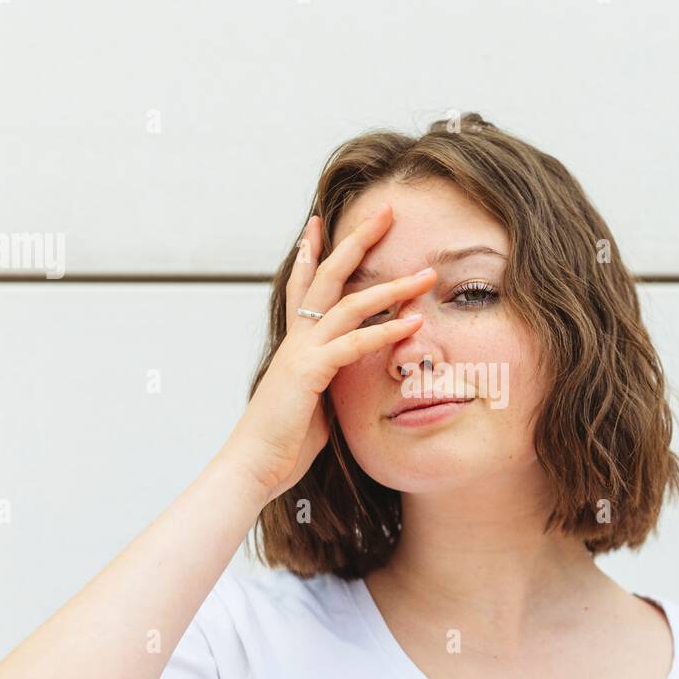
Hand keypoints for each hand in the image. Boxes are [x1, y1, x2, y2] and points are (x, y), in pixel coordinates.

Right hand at [230, 203, 435, 501]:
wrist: (252, 467)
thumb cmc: (282, 444)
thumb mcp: (313, 404)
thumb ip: (328, 384)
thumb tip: (344, 381)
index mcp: (295, 344)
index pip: (302, 285)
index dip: (310, 252)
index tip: (318, 222)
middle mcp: (296, 339)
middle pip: (327, 275)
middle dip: (357, 241)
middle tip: (386, 211)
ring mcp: (302, 353)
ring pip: (348, 304)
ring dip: (391, 286)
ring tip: (426, 275)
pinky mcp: (310, 373)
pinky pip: (354, 344)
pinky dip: (386, 330)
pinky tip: (414, 322)